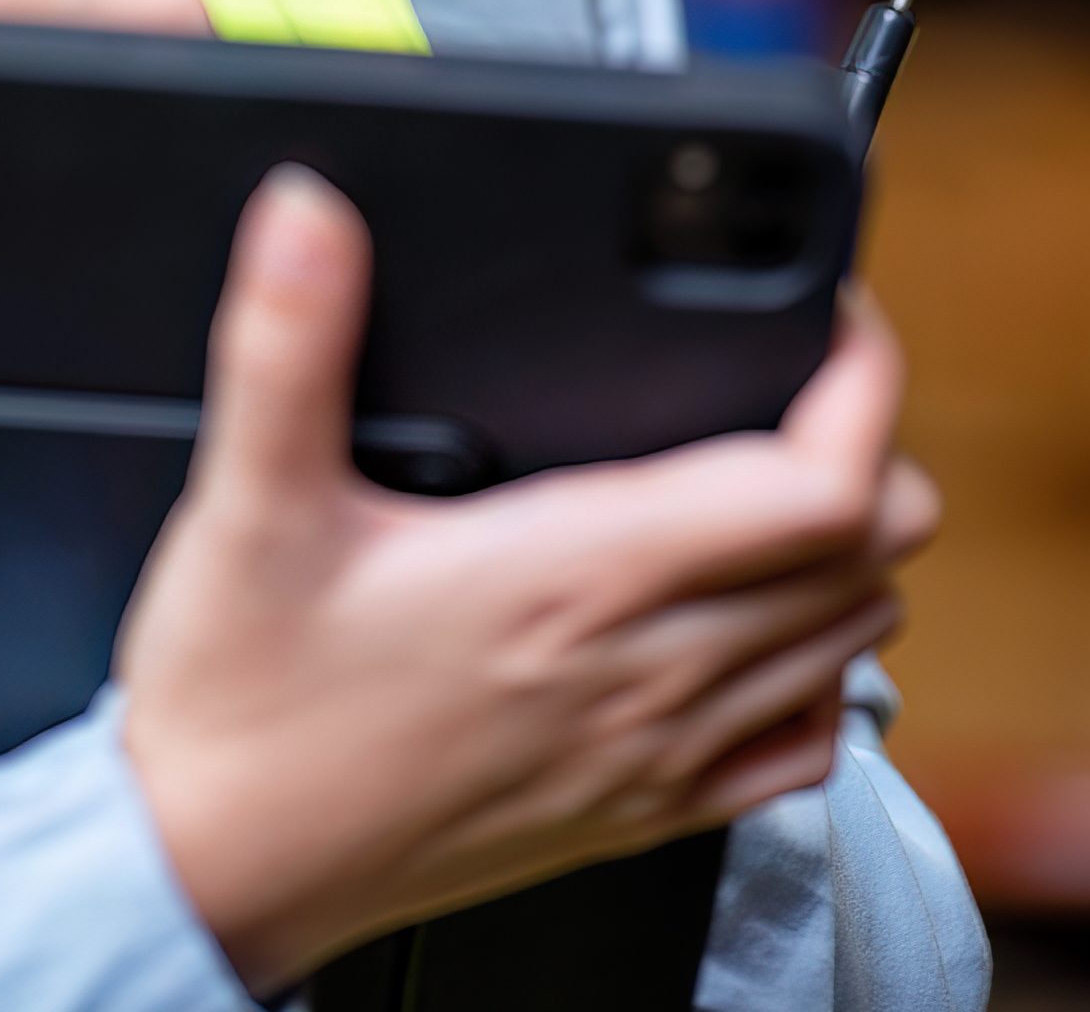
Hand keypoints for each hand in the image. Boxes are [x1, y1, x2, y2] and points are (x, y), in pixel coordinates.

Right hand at [116, 170, 936, 992]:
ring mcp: (658, 753)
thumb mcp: (247, 508)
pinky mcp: (646, 816)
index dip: (865, 380)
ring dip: (846, 553)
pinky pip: (807, 749)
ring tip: (780, 480)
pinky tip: (758, 628)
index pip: (823, 482)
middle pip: (871, 552)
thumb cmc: (241, 709)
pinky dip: (818, 674)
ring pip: (854, 639)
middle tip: (800, 382)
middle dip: (866, 445)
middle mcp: (646, 669)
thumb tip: (307, 216)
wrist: (218, 872)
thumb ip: (285, 344)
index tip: (833, 318)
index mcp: (576, 575)